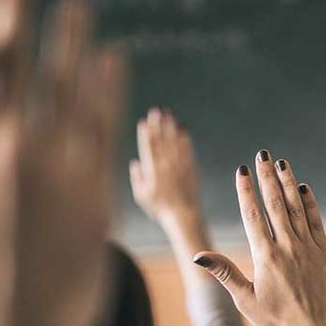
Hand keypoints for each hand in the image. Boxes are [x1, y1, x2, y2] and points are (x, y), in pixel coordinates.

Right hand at [0, 0, 123, 325]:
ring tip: (77, 6)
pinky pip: (104, 130)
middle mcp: (0, 149)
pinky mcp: (93, 198)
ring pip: (64, 88)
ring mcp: (51, 172)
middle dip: (15, 12)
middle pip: (10, 62)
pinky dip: (108, 90)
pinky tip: (113, 60)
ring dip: (70, 41)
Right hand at [130, 107, 202, 222]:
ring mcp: (179, 166)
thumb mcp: (142, 196)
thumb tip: (135, 162)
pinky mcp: (191, 168)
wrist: (183, 215)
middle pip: (161, 141)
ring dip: (171, 127)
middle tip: (156, 110)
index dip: (145, 133)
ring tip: (169, 115)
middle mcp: (165, 166)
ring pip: (174, 142)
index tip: (144, 121)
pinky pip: (188, 150)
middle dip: (158, 125)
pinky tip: (184, 128)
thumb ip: (137, 178)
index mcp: (152, 171)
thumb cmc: (160, 208)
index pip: (147, 148)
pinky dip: (185, 138)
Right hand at [193, 152, 325, 325]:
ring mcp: (308, 248)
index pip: (253, 215)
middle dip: (267, 177)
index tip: (242, 170)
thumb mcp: (245, 300)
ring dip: (288, 183)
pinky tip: (304, 188)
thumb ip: (224, 273)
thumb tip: (198, 255)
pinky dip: (310, 203)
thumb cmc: (276, 322)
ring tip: (281, 163)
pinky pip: (316, 221)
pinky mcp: (323, 253)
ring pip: (297, 208)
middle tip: (261, 155)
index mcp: (265, 257)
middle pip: (275, 204)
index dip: (246, 190)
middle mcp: (288, 247)